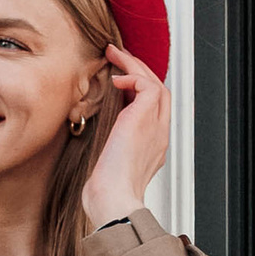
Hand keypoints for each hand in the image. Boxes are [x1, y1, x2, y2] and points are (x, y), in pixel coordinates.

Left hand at [80, 43, 171, 225]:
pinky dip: (133, 77)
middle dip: (139, 71)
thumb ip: (109, 145)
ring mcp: (156, 128)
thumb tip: (95, 133)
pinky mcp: (146, 120)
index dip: (139, 88)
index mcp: (153, 145)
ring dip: (135, 66)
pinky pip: (149, 86)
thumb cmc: (107, 191)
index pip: (154, 108)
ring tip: (115, 55)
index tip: (120, 78)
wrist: (113, 200)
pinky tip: (116, 80)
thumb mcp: (108, 163)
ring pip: (157, 84)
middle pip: (160, 92)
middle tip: (118, 57)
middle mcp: (159, 135)